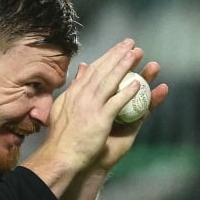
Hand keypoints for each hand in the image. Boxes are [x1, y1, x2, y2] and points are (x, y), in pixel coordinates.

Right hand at [42, 39, 145, 172]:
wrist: (60, 156)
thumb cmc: (61, 137)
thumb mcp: (62, 106)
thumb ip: (74, 88)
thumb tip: (81, 69)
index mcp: (74, 93)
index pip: (92, 70)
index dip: (106, 57)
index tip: (117, 48)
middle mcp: (82, 96)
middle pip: (103, 70)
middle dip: (117, 55)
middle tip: (131, 43)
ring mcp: (91, 107)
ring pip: (110, 81)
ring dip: (125, 66)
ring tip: (137, 54)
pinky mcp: (100, 119)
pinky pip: (116, 103)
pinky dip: (127, 93)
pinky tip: (139, 84)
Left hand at [87, 60, 168, 172]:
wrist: (80, 159)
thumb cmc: (77, 135)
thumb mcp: (78, 106)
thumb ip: (83, 87)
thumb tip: (83, 66)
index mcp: (100, 97)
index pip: (110, 76)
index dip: (115, 61)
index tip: (123, 46)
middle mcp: (114, 104)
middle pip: (126, 81)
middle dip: (134, 66)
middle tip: (140, 51)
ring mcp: (125, 115)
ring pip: (139, 93)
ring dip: (148, 79)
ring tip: (155, 66)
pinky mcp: (133, 127)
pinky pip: (146, 111)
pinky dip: (154, 100)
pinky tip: (163, 89)